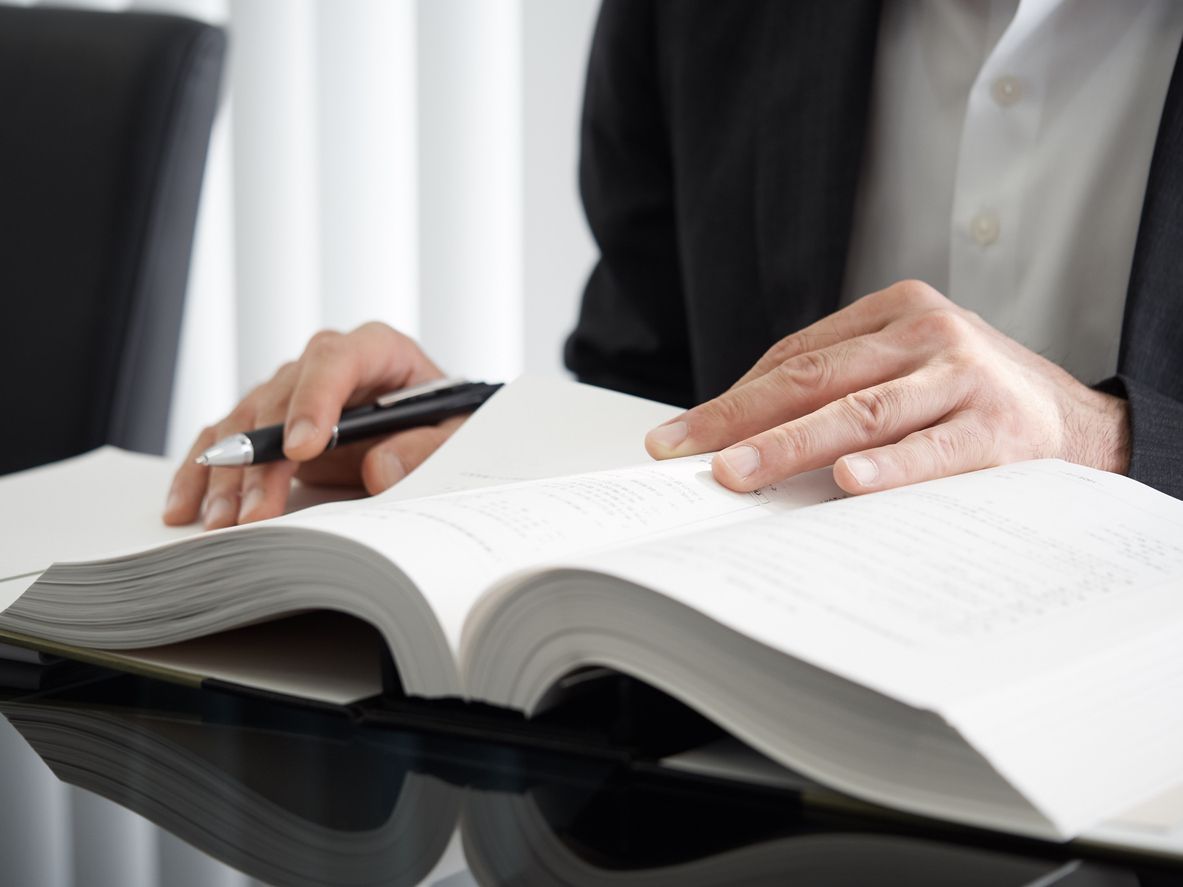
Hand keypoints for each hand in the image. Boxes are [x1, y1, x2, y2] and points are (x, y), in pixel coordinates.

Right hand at [163, 322, 461, 527]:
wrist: (439, 428)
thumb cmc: (449, 423)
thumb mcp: (458, 436)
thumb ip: (427, 448)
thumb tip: (381, 468)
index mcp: (378, 350)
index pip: (335, 359)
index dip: (313, 401)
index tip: (300, 450)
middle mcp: (327, 364)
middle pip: (280, 398)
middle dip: (263, 461)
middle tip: (255, 514)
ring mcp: (294, 392)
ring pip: (246, 421)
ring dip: (228, 475)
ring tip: (221, 522)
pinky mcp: (272, 423)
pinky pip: (229, 439)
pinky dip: (204, 473)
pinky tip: (186, 506)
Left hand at [644, 280, 1130, 493]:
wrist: (1077, 425)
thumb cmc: (970, 400)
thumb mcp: (906, 369)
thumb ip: (837, 388)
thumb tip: (737, 435)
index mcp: (895, 311)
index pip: (796, 358)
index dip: (732, 399)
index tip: (680, 437)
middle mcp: (927, 333)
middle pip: (815, 379)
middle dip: (738, 420)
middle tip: (683, 453)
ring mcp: (963, 377)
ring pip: (860, 412)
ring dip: (790, 445)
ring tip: (738, 473)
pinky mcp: (998, 429)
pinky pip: (932, 451)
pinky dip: (888, 467)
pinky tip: (846, 483)